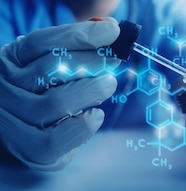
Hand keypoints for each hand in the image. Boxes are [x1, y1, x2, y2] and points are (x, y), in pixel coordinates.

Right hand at [0, 17, 120, 169]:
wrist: (21, 144)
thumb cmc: (40, 100)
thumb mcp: (48, 72)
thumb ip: (72, 51)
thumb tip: (108, 29)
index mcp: (9, 63)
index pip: (41, 42)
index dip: (79, 35)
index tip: (111, 31)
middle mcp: (3, 89)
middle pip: (50, 69)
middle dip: (90, 61)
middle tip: (113, 61)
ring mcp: (12, 121)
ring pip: (57, 102)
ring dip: (92, 90)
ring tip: (108, 84)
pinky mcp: (29, 150)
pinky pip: (61, 136)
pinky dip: (85, 124)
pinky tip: (95, 115)